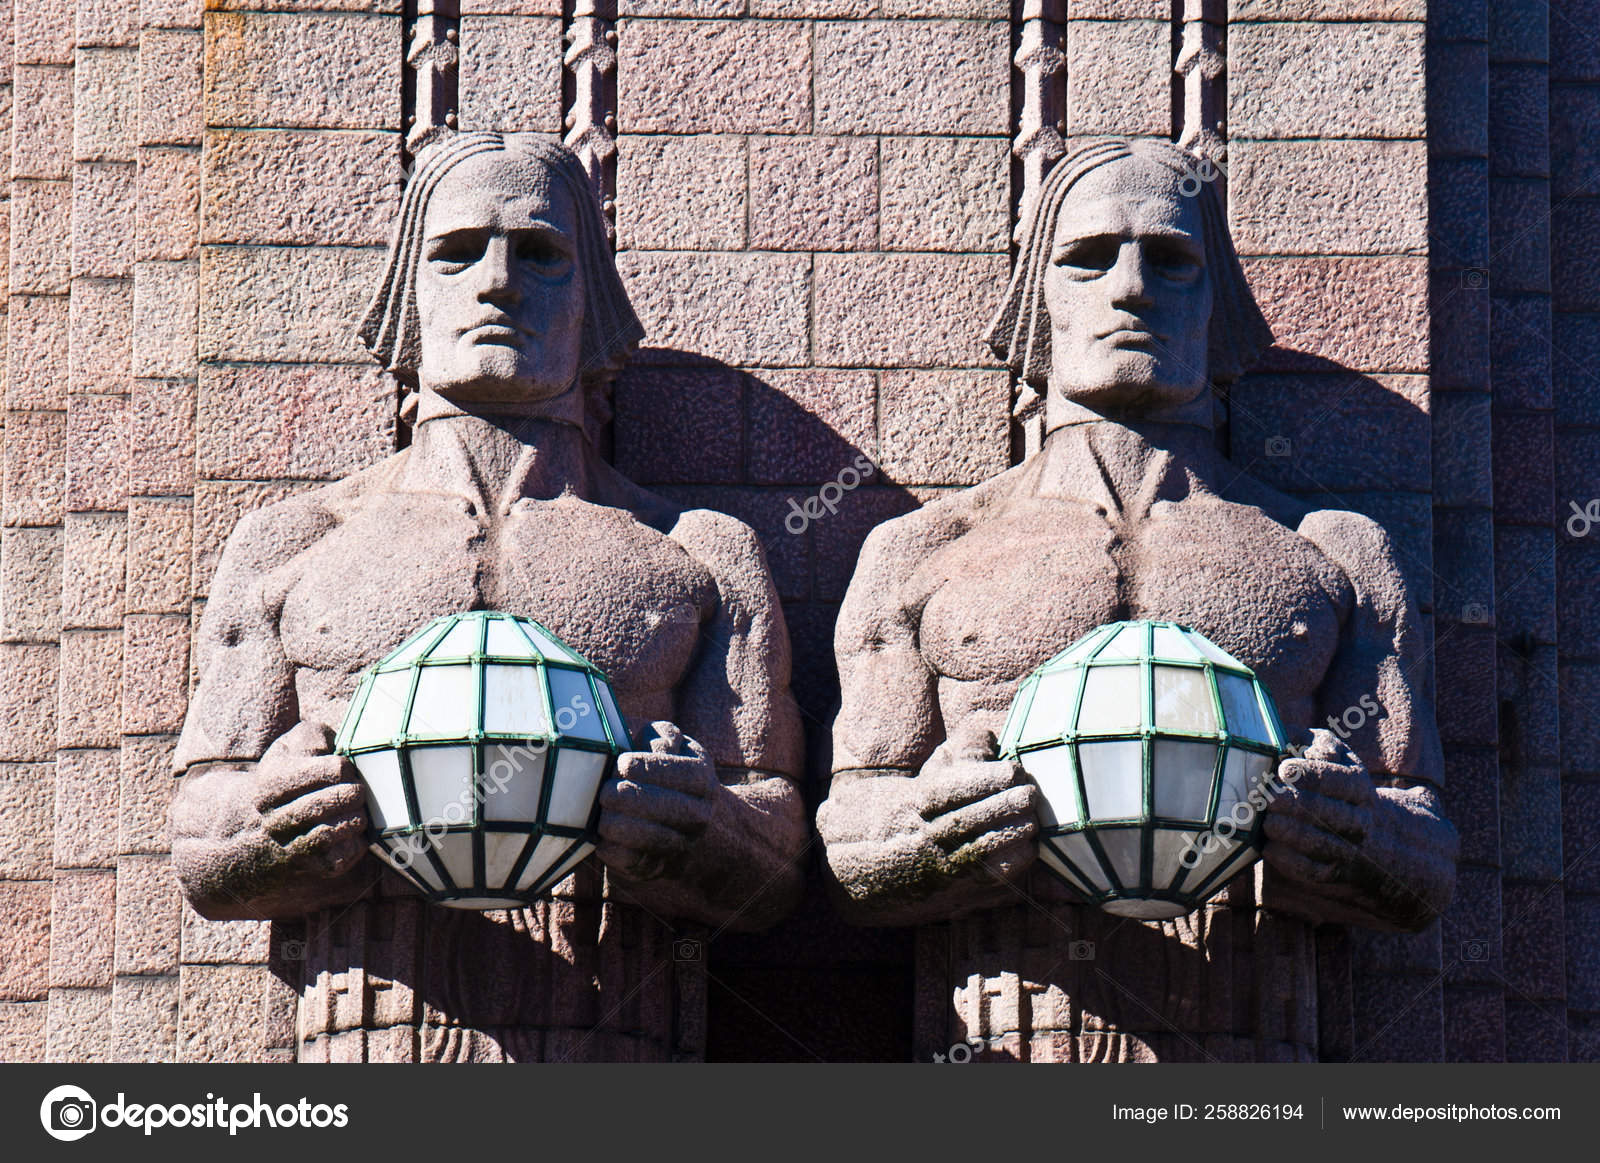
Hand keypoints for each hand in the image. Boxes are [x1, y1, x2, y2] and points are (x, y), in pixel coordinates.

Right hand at [249, 721, 368, 879]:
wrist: (258, 834)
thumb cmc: (285, 780)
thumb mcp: (289, 748)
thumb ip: (311, 736)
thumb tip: (330, 747)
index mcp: (272, 783)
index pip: (334, 770)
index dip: (344, 767)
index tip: (341, 769)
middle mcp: (277, 819)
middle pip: (339, 799)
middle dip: (354, 791)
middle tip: (355, 789)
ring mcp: (293, 847)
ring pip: (340, 828)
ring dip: (357, 815)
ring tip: (355, 808)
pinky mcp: (313, 867)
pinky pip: (345, 855)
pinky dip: (357, 840)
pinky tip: (352, 831)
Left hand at [597, 721, 720, 880]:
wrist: (687, 821)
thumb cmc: (668, 770)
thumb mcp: (671, 744)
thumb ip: (658, 736)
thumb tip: (649, 743)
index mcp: (702, 778)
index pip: (678, 773)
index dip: (647, 768)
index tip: (622, 764)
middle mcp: (698, 814)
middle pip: (663, 807)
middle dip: (627, 797)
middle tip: (606, 791)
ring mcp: (681, 844)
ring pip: (648, 838)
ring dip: (617, 824)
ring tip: (603, 812)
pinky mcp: (657, 867)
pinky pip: (633, 862)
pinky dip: (613, 849)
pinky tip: (603, 836)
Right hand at [914, 724, 1037, 885]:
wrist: (917, 845)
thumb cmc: (943, 792)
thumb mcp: (945, 762)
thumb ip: (968, 744)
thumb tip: (990, 738)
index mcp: (927, 798)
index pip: (955, 789)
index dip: (989, 779)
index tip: (1014, 770)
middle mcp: (934, 831)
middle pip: (971, 819)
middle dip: (1007, 804)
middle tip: (1030, 793)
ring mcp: (950, 859)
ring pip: (984, 847)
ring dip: (1014, 830)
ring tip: (1032, 816)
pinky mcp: (970, 879)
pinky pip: (997, 871)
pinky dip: (1018, 855)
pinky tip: (1029, 840)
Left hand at [1262, 727, 1376, 886]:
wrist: (1370, 836)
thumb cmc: (1338, 782)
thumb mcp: (1335, 755)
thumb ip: (1314, 741)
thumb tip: (1293, 739)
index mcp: (1359, 788)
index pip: (1341, 781)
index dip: (1312, 775)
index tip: (1285, 769)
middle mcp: (1357, 821)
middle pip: (1326, 813)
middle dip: (1294, 804)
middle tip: (1268, 796)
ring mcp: (1345, 850)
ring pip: (1316, 843)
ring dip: (1287, 831)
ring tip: (1266, 819)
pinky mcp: (1329, 872)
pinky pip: (1308, 870)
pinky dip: (1285, 858)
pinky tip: (1267, 844)